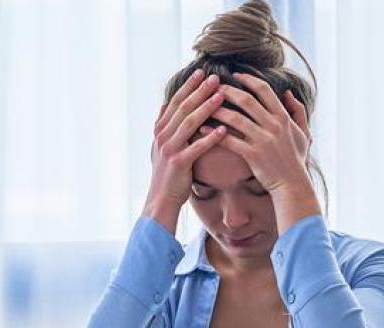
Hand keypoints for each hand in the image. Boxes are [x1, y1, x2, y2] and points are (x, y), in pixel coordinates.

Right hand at [145, 69, 228, 209]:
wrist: (161, 199)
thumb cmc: (167, 173)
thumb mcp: (159, 146)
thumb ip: (163, 125)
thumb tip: (164, 104)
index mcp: (160, 129)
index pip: (175, 102)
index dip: (188, 86)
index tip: (201, 72)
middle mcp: (163, 136)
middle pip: (183, 108)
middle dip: (199, 91)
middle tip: (215, 77)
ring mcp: (170, 149)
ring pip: (189, 123)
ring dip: (206, 108)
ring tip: (221, 95)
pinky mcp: (179, 163)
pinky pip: (197, 147)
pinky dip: (210, 138)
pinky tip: (223, 129)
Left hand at [197, 72, 311, 193]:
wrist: (293, 185)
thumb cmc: (296, 160)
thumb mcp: (304, 133)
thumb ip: (298, 111)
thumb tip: (288, 92)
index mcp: (283, 117)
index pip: (264, 90)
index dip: (248, 79)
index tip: (235, 74)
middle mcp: (273, 126)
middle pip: (246, 100)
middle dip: (228, 90)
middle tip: (213, 86)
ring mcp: (263, 140)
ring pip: (235, 118)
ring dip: (217, 110)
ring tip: (204, 105)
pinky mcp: (253, 155)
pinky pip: (230, 141)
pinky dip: (215, 134)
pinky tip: (203, 129)